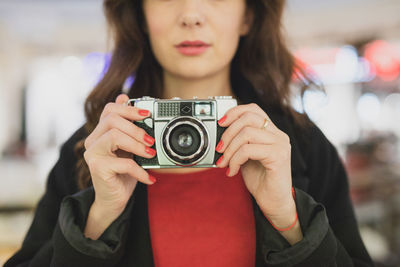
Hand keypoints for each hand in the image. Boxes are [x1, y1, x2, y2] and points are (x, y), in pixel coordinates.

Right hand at [83, 94, 156, 215]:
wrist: (114, 200)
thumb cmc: (123, 173)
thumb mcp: (130, 149)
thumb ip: (129, 128)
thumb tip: (125, 98)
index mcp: (101, 132)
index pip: (110, 109)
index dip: (129, 109)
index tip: (148, 114)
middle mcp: (93, 140)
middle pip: (112, 120)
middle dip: (136, 128)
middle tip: (151, 141)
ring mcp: (93, 154)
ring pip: (114, 136)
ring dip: (137, 145)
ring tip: (150, 155)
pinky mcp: (97, 168)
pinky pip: (123, 163)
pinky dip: (140, 170)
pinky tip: (148, 178)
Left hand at [215, 103, 294, 219]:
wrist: (274, 202)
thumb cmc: (260, 180)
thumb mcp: (245, 156)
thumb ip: (238, 142)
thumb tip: (219, 134)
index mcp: (271, 131)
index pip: (253, 109)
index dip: (234, 112)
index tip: (220, 123)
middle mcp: (278, 135)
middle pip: (248, 118)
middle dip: (228, 132)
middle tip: (219, 149)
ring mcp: (280, 144)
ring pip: (247, 133)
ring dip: (229, 149)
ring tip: (224, 163)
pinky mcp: (278, 156)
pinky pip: (248, 150)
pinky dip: (235, 160)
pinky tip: (233, 171)